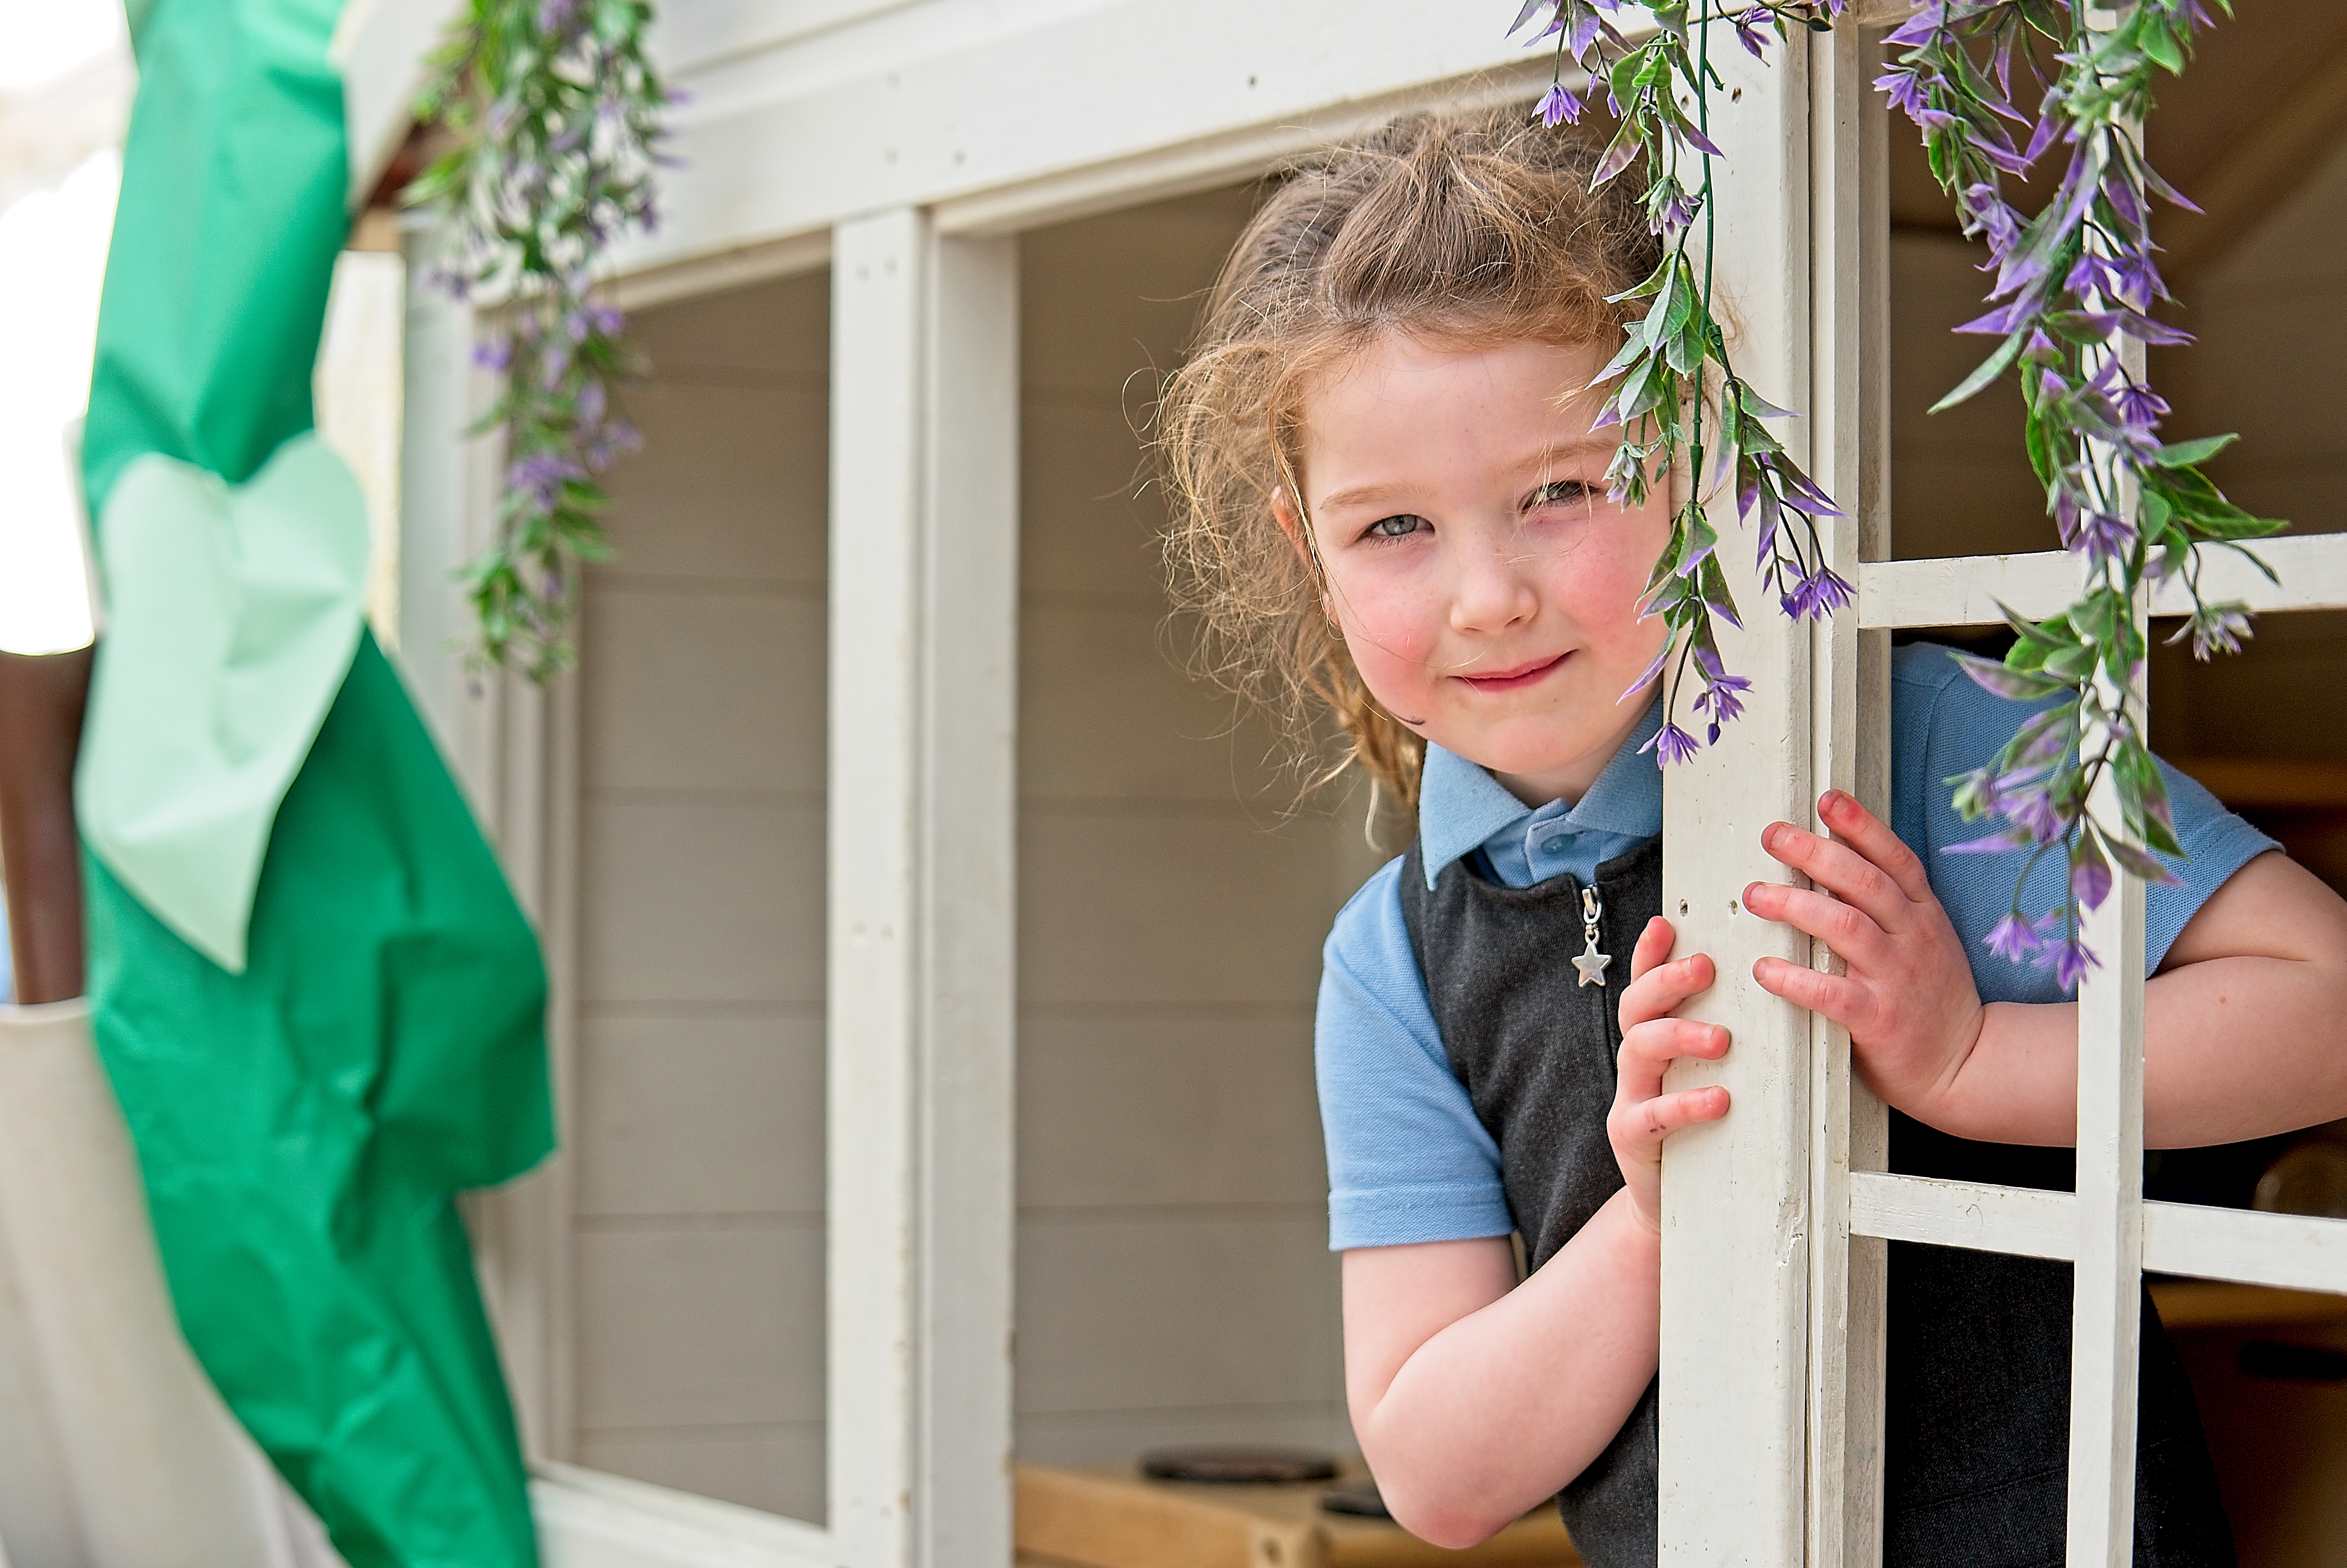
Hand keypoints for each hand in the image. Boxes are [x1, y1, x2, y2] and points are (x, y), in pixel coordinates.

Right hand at [1607, 917, 1729, 1233]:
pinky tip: (1717, 1099)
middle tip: (1704, 966)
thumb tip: (1780, 983)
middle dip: (1665, 979)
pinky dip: (1684, 1103)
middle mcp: (1638, 1059)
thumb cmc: (1711, 1127)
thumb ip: (1733, 1030)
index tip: (1667, 923)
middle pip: (1636, 1004)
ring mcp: (1631, 1095)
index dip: (1651, 952)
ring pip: (1639, 1049)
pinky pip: (1652, 1115)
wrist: (1686, 1206)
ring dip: (1679, 1034)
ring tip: (1721, 1038)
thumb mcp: (1718, 1071)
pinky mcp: (1631, 1137)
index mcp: (1658, 1035)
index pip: (1648, 983)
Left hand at [1745, 789, 1987, 1118]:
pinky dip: (1795, 978)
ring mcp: (1897, 978)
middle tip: (1773, 836)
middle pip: (1863, 882)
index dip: (1861, 826)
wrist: (1966, 1064)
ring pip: (1845, 927)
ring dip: (1796, 906)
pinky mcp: (1879, 1020)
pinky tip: (1764, 968)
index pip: (1894, 859)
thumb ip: (1890, 904)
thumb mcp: (1925, 939)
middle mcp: (1913, 939)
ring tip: (1755, 894)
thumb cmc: (1931, 998)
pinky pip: (1831, 993)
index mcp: (1924, 915)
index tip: (1828, 799)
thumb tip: (1836, 860)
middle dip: (1816, 853)